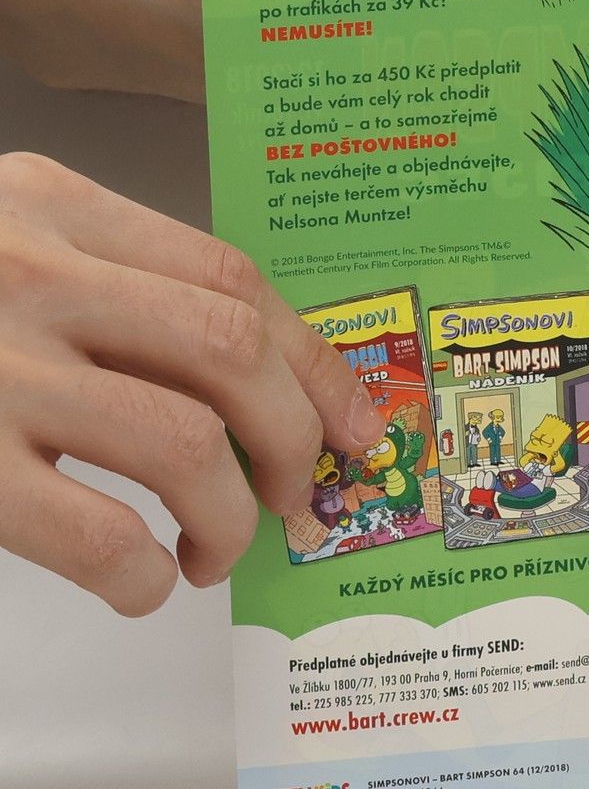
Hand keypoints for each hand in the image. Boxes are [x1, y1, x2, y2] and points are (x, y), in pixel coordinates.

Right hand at [0, 155, 386, 613]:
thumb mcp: (4, 242)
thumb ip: (108, 281)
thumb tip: (252, 377)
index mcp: (51, 207)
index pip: (234, 278)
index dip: (313, 362)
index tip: (354, 421)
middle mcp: (26, 271)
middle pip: (230, 348)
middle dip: (293, 436)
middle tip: (297, 494)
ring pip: (185, 441)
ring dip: (230, 514)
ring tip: (211, 549)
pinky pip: (97, 535)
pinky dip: (144, 574)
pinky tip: (141, 582)